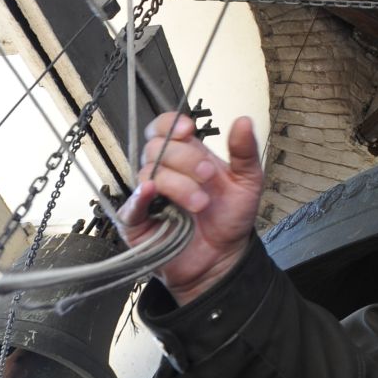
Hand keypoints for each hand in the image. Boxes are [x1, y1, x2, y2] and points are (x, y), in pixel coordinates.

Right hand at [119, 113, 263, 304]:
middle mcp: (164, 171)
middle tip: (208, 175)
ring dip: (178, 184)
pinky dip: (139, 196)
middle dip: (185, 158)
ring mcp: (149, 196)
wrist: (223, 258)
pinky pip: (130, 205)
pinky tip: (151, 192)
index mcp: (187, 156)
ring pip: (149, 173)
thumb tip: (243, 120)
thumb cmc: (231, 218)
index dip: (171, 124)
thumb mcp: (247, 182)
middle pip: (156, 147)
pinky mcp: (137, 221)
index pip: (164, 128)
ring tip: (201, 203)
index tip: (188, 130)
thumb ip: (245, 152)